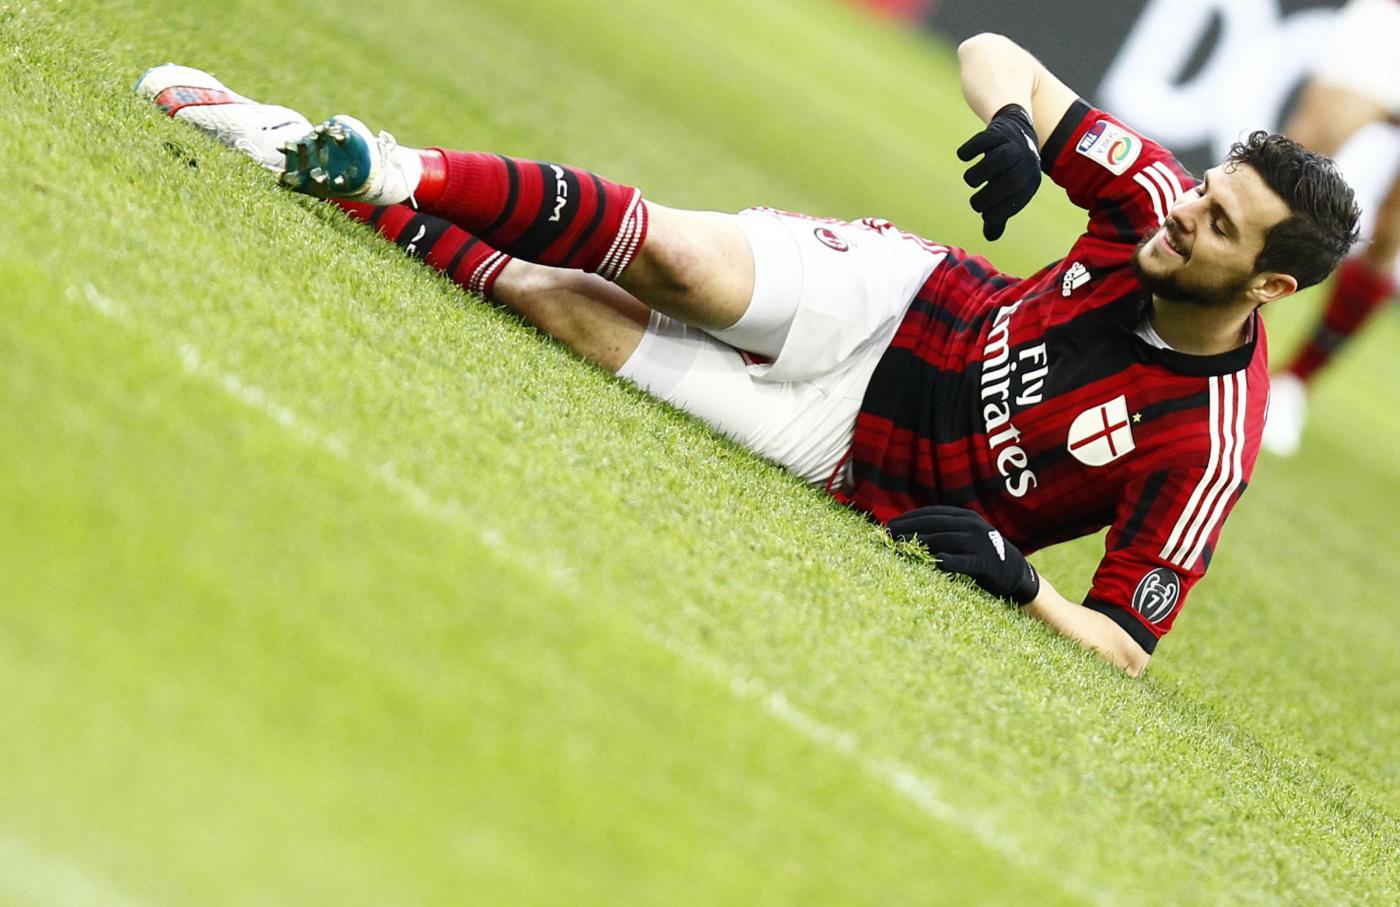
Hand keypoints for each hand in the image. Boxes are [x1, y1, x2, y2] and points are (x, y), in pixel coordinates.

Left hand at [889, 505, 1039, 604]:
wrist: (1014, 572)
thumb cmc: (981, 554)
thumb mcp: (965, 535)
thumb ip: (944, 531)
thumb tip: (908, 531)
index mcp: (964, 517)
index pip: (931, 513)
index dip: (909, 518)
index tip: (890, 524)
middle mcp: (971, 525)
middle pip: (934, 524)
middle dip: (909, 528)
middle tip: (889, 535)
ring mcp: (978, 542)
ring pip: (943, 540)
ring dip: (920, 544)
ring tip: (901, 548)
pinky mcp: (984, 562)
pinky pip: (960, 561)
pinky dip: (945, 562)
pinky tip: (930, 563)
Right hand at [956, 103, 1041, 240]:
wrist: (1016, 128)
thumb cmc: (1010, 168)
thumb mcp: (1009, 190)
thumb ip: (1000, 213)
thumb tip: (990, 238)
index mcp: (1031, 180)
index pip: (1017, 199)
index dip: (999, 211)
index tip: (985, 215)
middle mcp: (1026, 162)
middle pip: (1010, 181)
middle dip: (987, 197)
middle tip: (975, 204)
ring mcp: (1013, 145)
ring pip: (999, 160)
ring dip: (979, 174)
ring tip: (971, 181)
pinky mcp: (998, 132)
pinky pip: (984, 141)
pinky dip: (970, 150)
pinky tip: (964, 157)